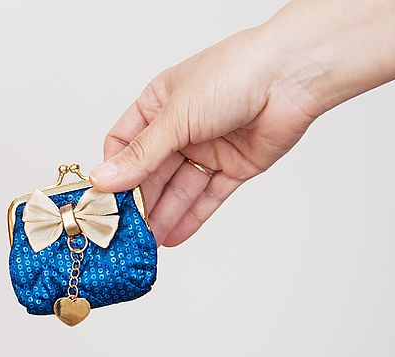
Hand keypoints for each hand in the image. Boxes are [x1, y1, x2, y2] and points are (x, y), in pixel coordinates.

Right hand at [89, 25, 319, 246]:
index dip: (114, 172)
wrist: (291, 77)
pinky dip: (191, 217)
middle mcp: (181, 128)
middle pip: (152, 172)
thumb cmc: (233, 74)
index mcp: (159, 104)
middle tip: (125, 232)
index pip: (125, 144)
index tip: (103, 200)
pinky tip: (173, 237)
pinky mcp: (235, 167)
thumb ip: (142, 154)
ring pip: (179, 189)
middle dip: (140, 202)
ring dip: (163, 216)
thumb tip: (104, 178)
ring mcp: (208, 148)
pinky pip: (208, 197)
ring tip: (147, 244)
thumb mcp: (176, 116)